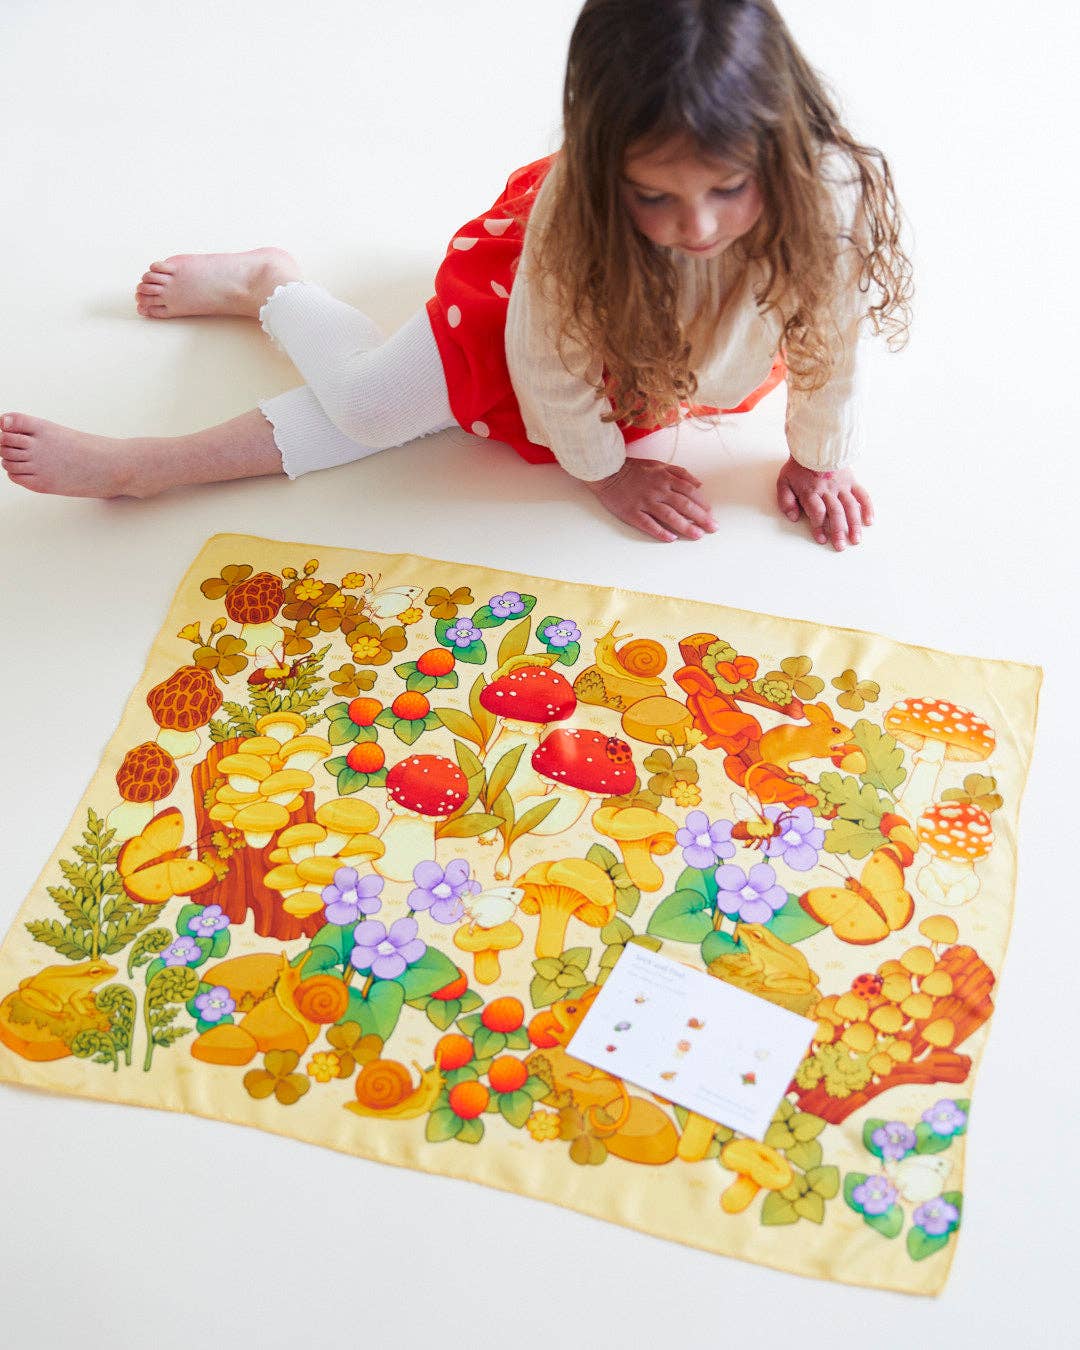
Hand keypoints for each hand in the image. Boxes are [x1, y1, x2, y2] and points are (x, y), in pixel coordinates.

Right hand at [582, 458, 717, 541]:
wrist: (607, 471)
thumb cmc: (633, 468)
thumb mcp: (659, 464)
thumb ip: (679, 473)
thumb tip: (698, 484)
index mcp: (665, 478)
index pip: (689, 492)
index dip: (701, 503)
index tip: (710, 513)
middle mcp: (657, 490)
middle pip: (684, 505)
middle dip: (701, 518)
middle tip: (713, 528)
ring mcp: (644, 502)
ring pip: (669, 516)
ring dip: (685, 527)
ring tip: (697, 535)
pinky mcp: (632, 513)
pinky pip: (648, 524)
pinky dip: (660, 532)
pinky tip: (671, 538)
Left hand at [776, 456, 872, 550]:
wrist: (814, 444)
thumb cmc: (798, 466)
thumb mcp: (783, 481)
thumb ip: (786, 500)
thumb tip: (794, 517)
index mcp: (811, 491)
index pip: (817, 512)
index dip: (819, 527)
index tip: (822, 539)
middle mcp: (828, 490)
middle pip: (835, 512)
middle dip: (838, 531)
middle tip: (841, 547)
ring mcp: (841, 485)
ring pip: (850, 507)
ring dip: (854, 524)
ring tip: (856, 539)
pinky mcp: (851, 481)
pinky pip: (861, 495)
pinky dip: (867, 508)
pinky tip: (869, 521)